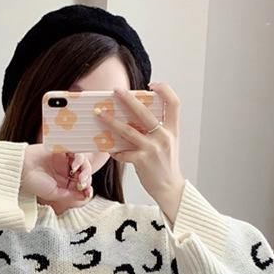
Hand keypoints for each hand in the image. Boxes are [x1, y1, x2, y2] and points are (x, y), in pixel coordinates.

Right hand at [20, 144, 93, 207]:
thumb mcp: (54, 194)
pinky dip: (78, 158)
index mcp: (63, 183)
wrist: (22, 169)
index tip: (88, 192)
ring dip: (84, 168)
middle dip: (86, 178)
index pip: (80, 185)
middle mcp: (65, 172)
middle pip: (83, 173)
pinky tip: (74, 164)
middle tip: (82, 182)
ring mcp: (63, 160)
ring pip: (81, 163)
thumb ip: (71, 195)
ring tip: (78, 173)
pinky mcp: (61, 149)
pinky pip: (75, 151)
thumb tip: (87, 196)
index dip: (86, 188)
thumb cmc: (34, 183)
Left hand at [96, 82, 185, 220]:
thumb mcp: (167, 144)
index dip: (165, 89)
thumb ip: (156, 130)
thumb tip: (134, 118)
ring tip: (99, 114)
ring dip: (111, 121)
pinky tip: (110, 150)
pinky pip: (123, 152)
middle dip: (128, 99)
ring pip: (128, 130)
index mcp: (172, 129)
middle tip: (116, 91)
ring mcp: (153, 148)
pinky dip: (115, 150)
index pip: (174, 102)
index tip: (151, 84)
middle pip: (145, 112)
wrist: (170, 188)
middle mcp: (164, 136)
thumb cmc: (166, 165)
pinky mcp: (142, 161)